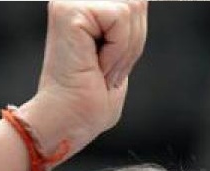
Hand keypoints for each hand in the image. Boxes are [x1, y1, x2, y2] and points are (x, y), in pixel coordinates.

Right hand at [23, 0, 147, 155]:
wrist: (70, 120)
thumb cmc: (92, 96)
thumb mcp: (124, 49)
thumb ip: (130, 20)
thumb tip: (140, 1)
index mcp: (85, 5)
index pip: (134, 2)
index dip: (135, 35)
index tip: (108, 63)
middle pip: (136, 2)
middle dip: (133, 42)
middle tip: (106, 69)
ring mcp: (68, 1)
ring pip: (130, 7)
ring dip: (125, 49)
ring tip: (100, 68)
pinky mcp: (68, 10)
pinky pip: (119, 17)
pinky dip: (117, 49)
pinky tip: (95, 64)